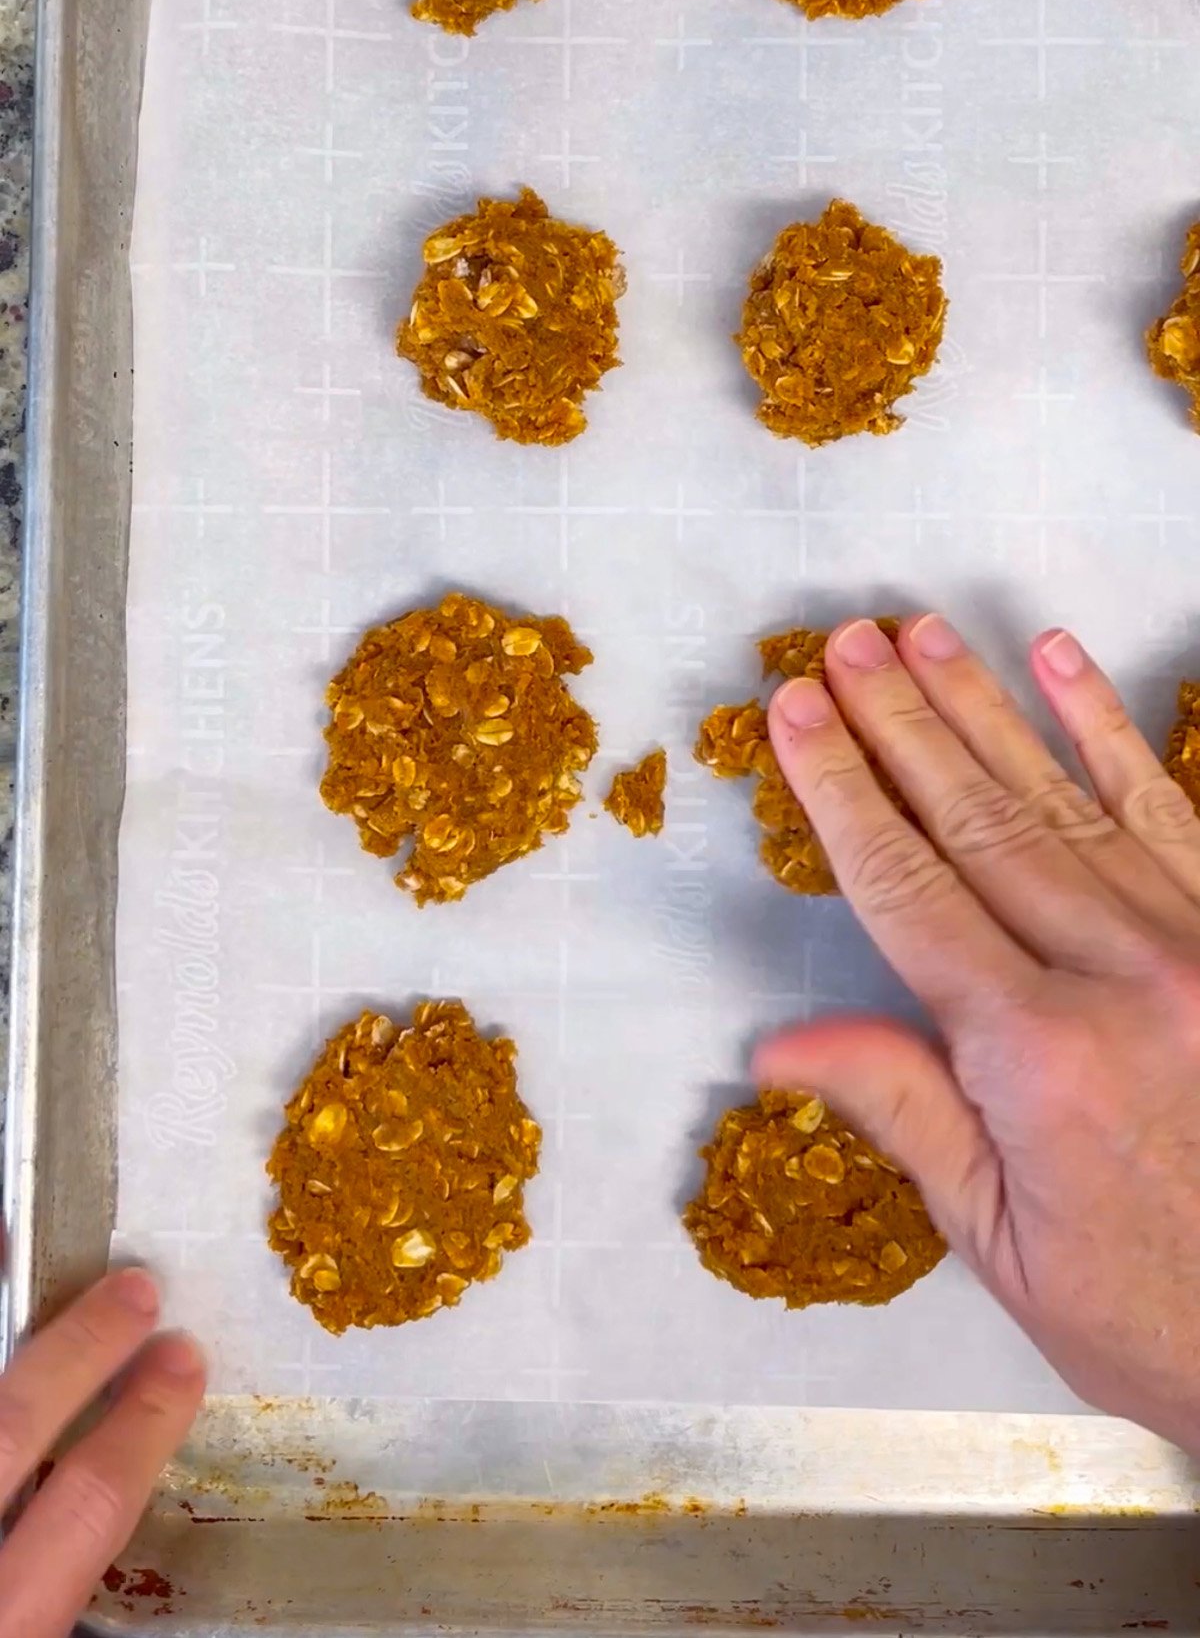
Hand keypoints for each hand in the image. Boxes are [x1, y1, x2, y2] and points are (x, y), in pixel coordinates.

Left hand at [0, 1269, 203, 1637]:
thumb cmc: (2, 1629)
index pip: (89, 1502)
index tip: (185, 1362)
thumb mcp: (42, 1630)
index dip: (143, 1424)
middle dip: (79, 1350)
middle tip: (138, 1289)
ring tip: (18, 1253)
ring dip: (0, 1330)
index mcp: (12, 1617)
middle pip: (14, 1424)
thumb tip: (121, 1495)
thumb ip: (68, 1580)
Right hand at [756, 615, 1199, 1451]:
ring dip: (983, 706)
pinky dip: (1109, 731)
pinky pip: (1167, 810)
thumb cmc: (1154, 1310)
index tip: (797, 714)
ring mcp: (1194, 944)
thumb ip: (902, 1110)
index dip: (842, 792)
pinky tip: (1063, 665)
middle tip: (844, 645)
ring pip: (1064, 797)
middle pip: (980, 819)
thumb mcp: (1000, 1239)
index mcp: (1041, 1054)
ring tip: (920, 634)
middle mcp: (1122, 976)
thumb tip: (779, 1044)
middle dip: (900, 722)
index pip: (909, 890)